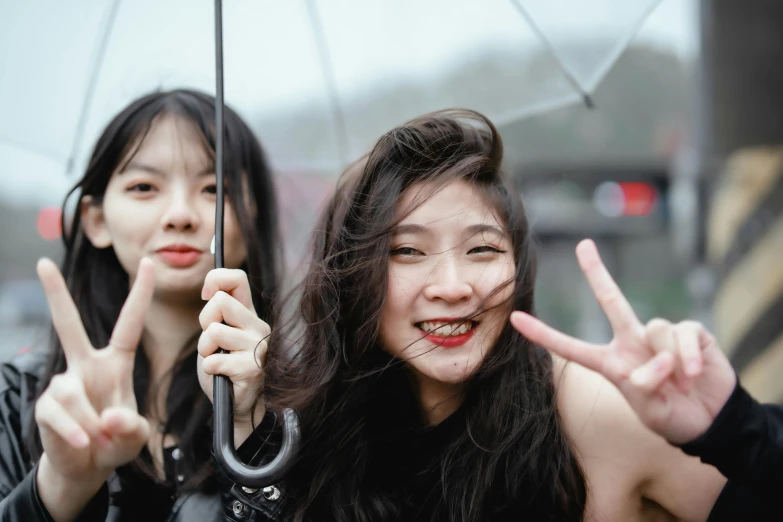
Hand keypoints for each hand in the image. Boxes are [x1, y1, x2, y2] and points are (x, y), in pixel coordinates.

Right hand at [34, 258, 152, 518]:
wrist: (86, 468)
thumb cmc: (115, 442)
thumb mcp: (136, 436)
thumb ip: (130, 426)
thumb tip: (106, 417)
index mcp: (115, 363)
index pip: (129, 323)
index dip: (140, 294)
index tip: (147, 263)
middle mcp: (86, 366)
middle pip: (68, 325)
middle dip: (55, 294)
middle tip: (43, 262)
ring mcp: (63, 384)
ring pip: (74, 394)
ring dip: (92, 424)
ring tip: (99, 440)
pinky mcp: (45, 406)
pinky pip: (61, 416)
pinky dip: (77, 434)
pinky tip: (84, 444)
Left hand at [198, 269, 267, 430]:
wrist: (238, 405)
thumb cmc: (225, 366)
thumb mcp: (219, 333)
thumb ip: (219, 312)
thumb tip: (210, 289)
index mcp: (249, 313)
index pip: (237, 278)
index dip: (215, 280)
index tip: (205, 296)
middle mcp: (258, 326)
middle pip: (220, 302)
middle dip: (204, 321)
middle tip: (211, 342)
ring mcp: (258, 347)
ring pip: (215, 331)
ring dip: (205, 349)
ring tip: (216, 359)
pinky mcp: (252, 368)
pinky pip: (214, 360)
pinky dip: (210, 369)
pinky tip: (220, 375)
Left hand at [510, 239, 735, 444]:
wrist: (711, 420)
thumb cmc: (672, 416)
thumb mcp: (650, 410)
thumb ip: (645, 387)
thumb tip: (658, 361)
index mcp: (611, 363)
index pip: (571, 348)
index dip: (544, 335)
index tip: (515, 318)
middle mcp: (632, 342)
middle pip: (612, 301)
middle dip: (597, 273)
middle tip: (583, 245)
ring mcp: (661, 335)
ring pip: (655, 329)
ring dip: (668, 363)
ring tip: (679, 385)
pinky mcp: (691, 333)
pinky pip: (684, 333)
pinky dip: (689, 355)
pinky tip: (694, 374)